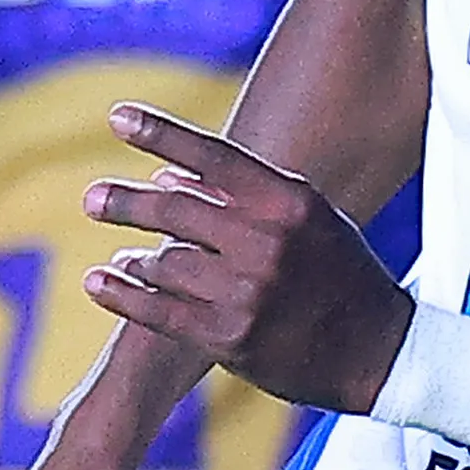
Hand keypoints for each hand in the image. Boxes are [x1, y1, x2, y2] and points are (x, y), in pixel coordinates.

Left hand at [84, 107, 413, 412]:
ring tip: (122, 255)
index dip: (160, 133)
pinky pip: (159, 311)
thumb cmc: (339, 275)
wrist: (376, 352)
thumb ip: (243, 197)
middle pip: (174, 211)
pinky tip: (99, 281)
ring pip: (165, 262)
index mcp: (290, 203)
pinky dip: (122, 294)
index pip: (213, 157)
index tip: (117, 118)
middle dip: (125, 202)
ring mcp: (247, 293)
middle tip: (93, 199)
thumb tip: (165, 177)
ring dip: (135, 257)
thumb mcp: (309, 221)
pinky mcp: (230, 338)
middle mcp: (268, 243)